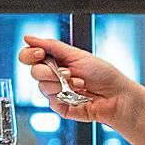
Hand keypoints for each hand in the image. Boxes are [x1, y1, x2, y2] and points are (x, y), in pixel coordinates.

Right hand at [19, 35, 139, 127]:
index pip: (29, 56)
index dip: (30, 54)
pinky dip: (66, 96)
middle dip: (49, 71)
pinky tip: (79, 94)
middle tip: (66, 71)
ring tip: (80, 83)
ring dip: (62, 83)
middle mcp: (53, 76)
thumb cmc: (103, 74)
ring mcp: (56, 92)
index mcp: (55, 60)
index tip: (40, 53)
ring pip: (42, 87)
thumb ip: (51, 46)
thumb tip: (28, 38)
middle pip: (34, 72)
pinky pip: (52, 101)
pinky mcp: (60, 107)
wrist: (117, 96)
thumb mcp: (76, 54)